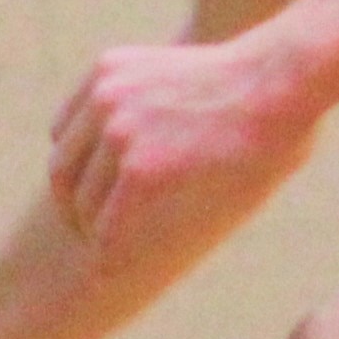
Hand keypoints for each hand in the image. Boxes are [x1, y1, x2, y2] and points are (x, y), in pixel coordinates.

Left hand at [47, 32, 323, 257]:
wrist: (276, 80)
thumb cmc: (247, 78)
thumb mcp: (174, 71)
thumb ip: (145, 96)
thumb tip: (142, 132)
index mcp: (108, 71)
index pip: (63, 132)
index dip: (75, 169)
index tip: (89, 193)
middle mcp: (105, 98)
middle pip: (62, 168)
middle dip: (71, 205)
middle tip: (84, 232)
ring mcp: (120, 133)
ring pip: (84, 200)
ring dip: (92, 231)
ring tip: (106, 251)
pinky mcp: (143, 169)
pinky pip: (110, 223)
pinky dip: (108, 250)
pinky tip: (111, 268)